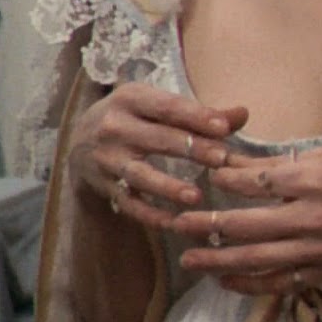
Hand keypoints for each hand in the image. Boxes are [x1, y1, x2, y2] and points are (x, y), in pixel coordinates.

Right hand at [67, 82, 248, 227]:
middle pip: (157, 139)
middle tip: (222, 159)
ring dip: (168, 186)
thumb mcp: (157, 105)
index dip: (195, 117)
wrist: (79, 142)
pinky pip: (129, 203)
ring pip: (139, 174)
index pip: (167, 107)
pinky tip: (175, 222)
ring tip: (197, 197)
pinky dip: (151, 214)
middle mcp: (114, 127)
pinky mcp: (104, 187)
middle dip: (191, 149)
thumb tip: (243, 114)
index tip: (224, 127)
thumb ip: (201, 113)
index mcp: (130, 98)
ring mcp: (107, 159)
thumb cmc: (135, 118)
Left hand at [172, 146, 321, 291]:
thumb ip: (296, 165)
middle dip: (205, 223)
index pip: (251, 179)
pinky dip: (250, 283)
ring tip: (189, 259)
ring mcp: (316, 248)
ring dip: (217, 260)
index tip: (203, 173)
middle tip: (176, 222)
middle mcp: (309, 215)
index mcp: (312, 178)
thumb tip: (255, 165)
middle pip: (243, 223)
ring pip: (254, 259)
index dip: (221, 176)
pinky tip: (228, 281)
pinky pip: (278, 282)